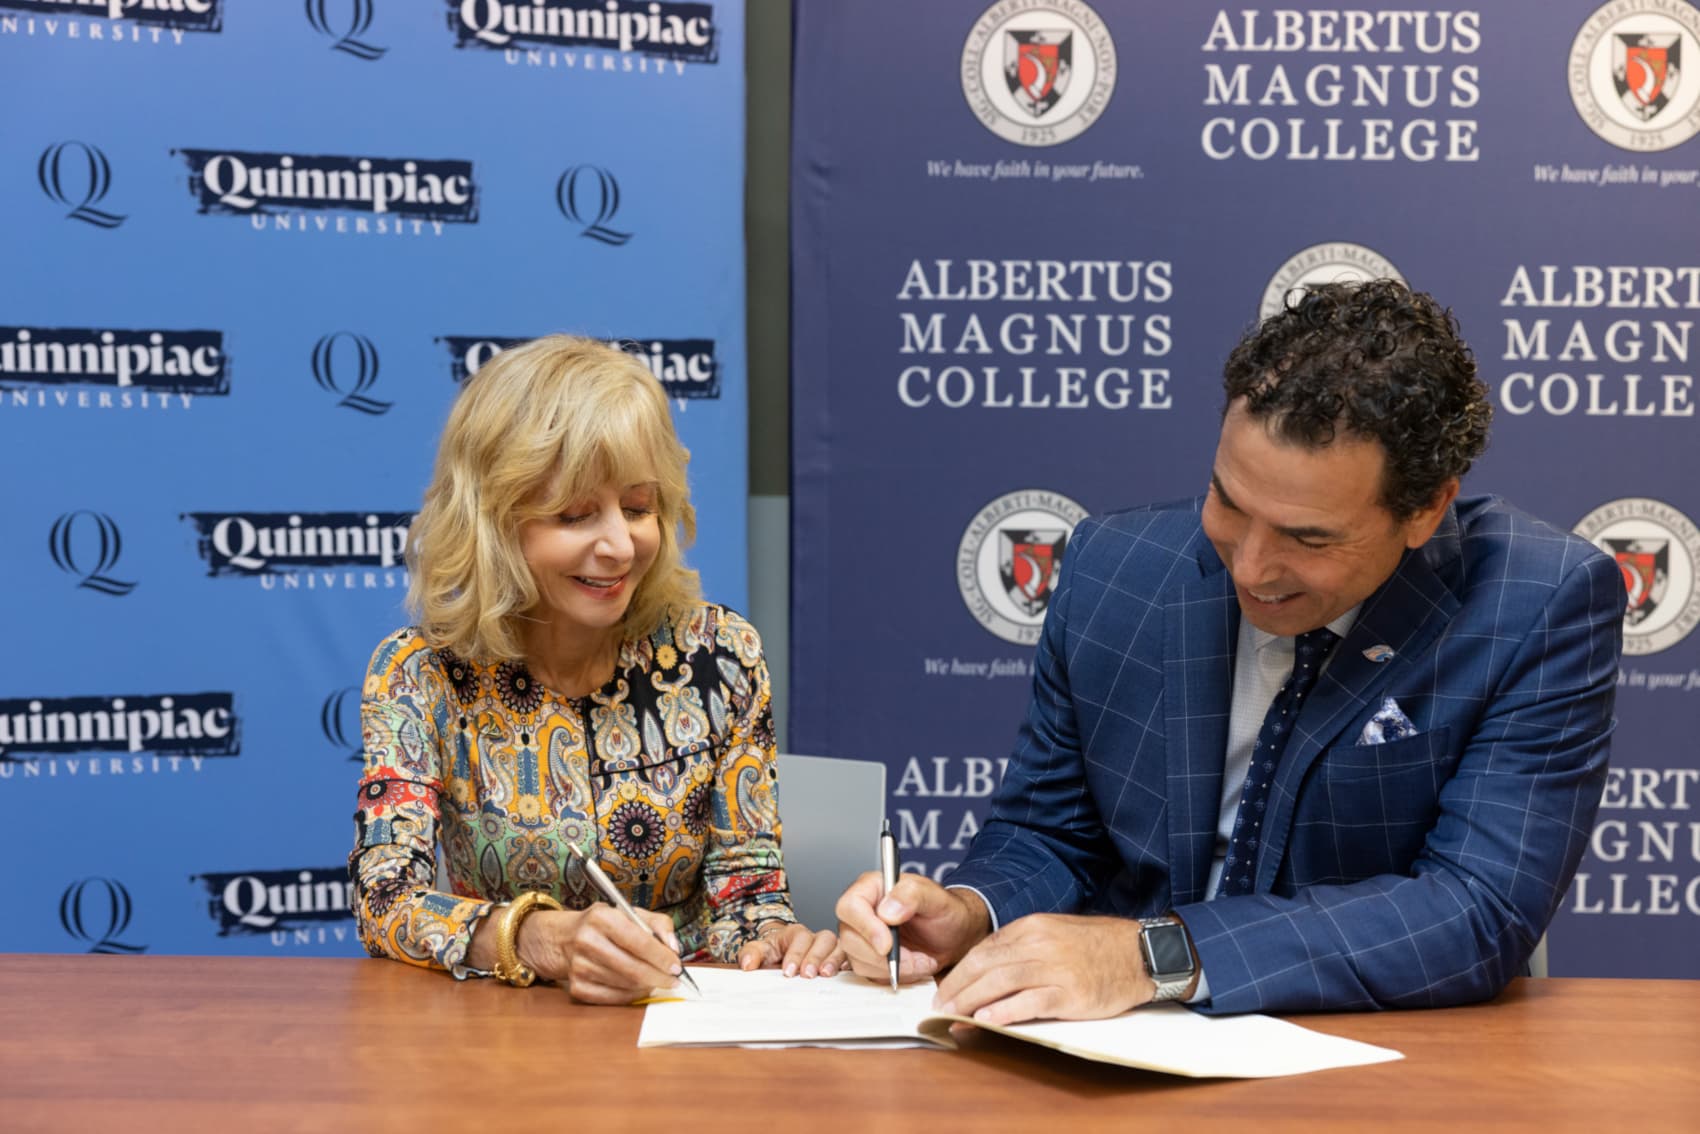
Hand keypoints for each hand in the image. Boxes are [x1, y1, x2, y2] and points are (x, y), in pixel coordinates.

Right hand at [518, 904, 686, 1003]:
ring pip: (625, 985)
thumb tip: (674, 948)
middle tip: (674, 981)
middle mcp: (587, 941)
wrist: (564, 939)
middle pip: (632, 968)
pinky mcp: (576, 987)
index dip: (661, 957)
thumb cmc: (605, 926)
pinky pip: (613, 998)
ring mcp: (579, 966)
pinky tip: (639, 987)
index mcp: (601, 917)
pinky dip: (632, 995)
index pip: (638, 941)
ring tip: (657, 980)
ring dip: (647, 986)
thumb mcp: (630, 913)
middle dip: (659, 977)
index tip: (677, 966)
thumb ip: (658, 924)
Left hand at [736, 923, 843, 976]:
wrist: (780, 962)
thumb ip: (751, 954)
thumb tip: (747, 964)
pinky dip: (847, 964)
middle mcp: (816, 939)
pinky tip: (842, 974)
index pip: (800, 938)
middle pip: (824, 939)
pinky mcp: (839, 961)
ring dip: (833, 960)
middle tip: (807, 975)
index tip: (788, 972)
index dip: (796, 954)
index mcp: (796, 933)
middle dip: (815, 957)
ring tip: (826, 975)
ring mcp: (830, 950)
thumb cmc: (773, 956)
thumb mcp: (759, 952)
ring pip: (839, 946)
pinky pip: (849, 958)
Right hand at [835, 871, 989, 984]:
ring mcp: (862, 935)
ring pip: (857, 959)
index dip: (866, 928)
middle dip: (882, 956)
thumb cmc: (947, 912)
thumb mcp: (937, 898)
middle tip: (913, 957)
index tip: (888, 945)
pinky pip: (868, 973)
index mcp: (873, 887)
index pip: (850, 906)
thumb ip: (912, 895)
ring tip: (918, 960)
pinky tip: (912, 965)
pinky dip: (891, 975)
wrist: (955, 935)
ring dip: (890, 968)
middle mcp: (862, 910)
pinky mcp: (868, 957)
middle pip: (849, 938)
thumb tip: (886, 910)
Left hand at [932, 914, 1150, 1025]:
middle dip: (957, 988)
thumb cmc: (1097, 946)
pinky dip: (1004, 1011)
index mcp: (1032, 927)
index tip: (944, 989)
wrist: (1140, 953)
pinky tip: (986, 1020)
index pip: (983, 949)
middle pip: (985, 966)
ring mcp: (1055, 968)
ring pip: (1001, 983)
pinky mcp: (1071, 993)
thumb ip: (1022, 947)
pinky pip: (1030, 1002)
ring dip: (971, 1002)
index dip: (959, 971)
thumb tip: (986, 968)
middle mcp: (1039, 944)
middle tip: (939, 1006)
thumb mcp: (1055, 932)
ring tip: (952, 1015)